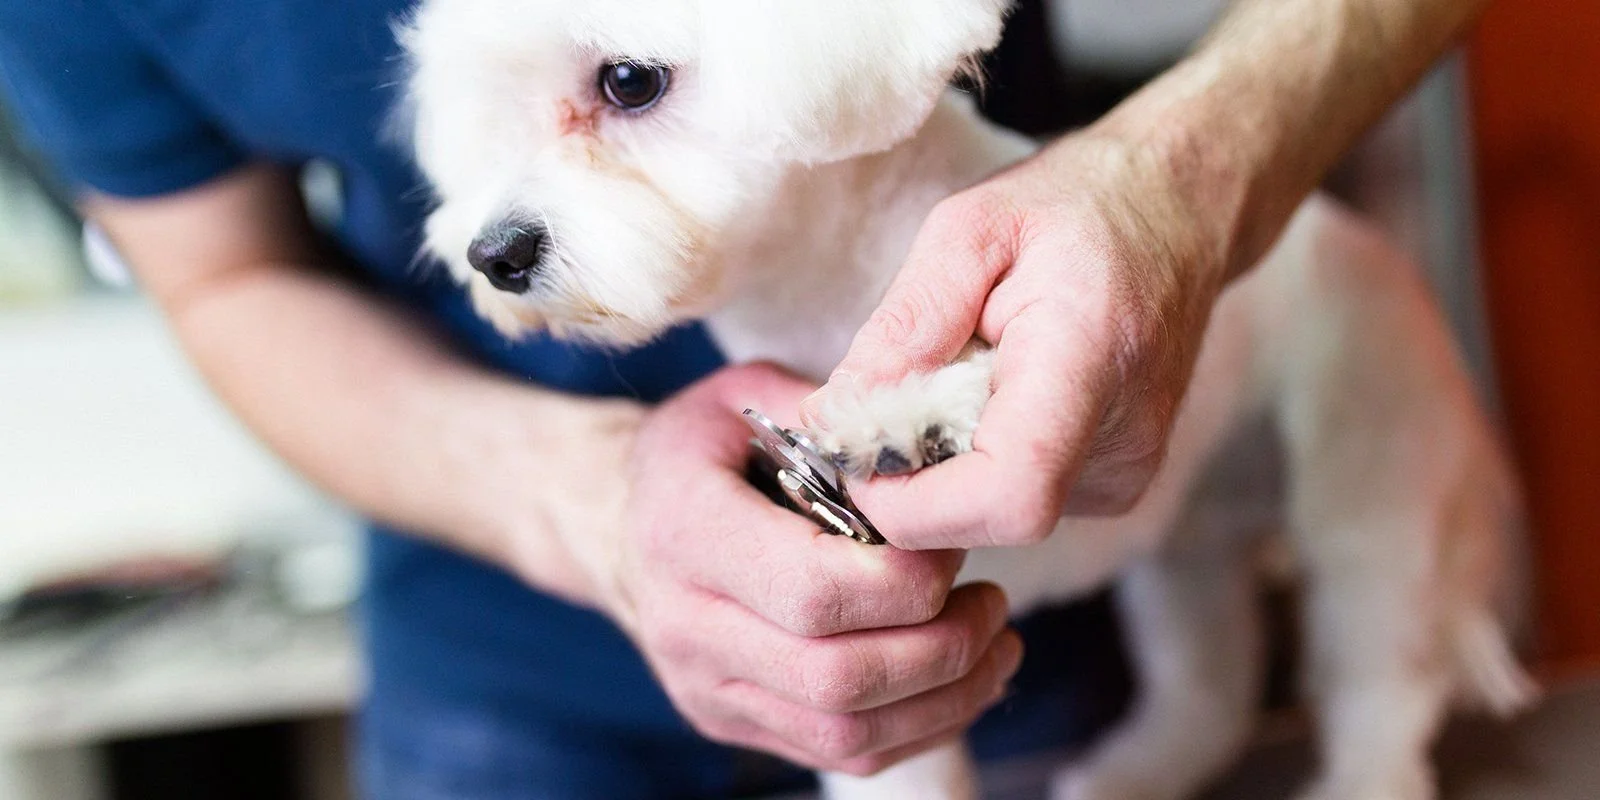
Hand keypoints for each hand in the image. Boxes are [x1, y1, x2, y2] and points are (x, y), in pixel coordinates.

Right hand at [561, 363, 1022, 774]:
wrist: (615, 521)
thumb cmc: (697, 451)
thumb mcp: (743, 396)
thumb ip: (828, 412)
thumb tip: (922, 438)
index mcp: (686, 532)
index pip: (813, 588)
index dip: (906, 579)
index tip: (953, 548)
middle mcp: (686, 624)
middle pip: (837, 675)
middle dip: (942, 647)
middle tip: (993, 602)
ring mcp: (705, 686)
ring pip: (843, 732)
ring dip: (944, 700)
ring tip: (995, 645)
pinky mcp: (729, 720)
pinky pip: (837, 753)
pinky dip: (916, 728)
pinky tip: (961, 683)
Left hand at [806, 126, 1232, 548]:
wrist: (1180, 208)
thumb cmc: (1078, 205)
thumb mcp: (969, 229)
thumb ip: (905, 326)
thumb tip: (832, 418)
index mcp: (1088, 365)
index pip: (1007, 495)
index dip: (914, 504)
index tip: (858, 454)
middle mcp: (1120, 441)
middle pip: (985, 516)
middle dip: (907, 477)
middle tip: (886, 393)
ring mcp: (1124, 473)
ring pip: (991, 513)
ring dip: (938, 462)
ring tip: (953, 372)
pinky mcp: (1115, 486)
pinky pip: (1014, 498)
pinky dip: (971, 457)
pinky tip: (984, 392)